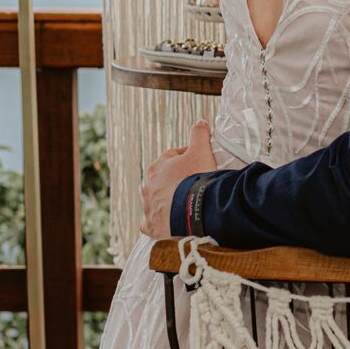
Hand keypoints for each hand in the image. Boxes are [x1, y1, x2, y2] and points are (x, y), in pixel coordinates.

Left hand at [140, 120, 217, 238]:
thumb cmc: (195, 180)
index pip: (170, 157)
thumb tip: (200, 122)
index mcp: (157, 168)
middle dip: (175, 180)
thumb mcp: (200, 151)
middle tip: (193, 183)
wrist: (192, 210)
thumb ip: (199, 135)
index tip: (198, 160)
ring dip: (167, 201)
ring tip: (184, 204)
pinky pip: (150, 224)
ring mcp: (149, 207)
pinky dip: (156, 224)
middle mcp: (148, 187)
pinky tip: (165, 224)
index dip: (186, 157)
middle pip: (162, 180)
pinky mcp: (152, 226)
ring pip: (155, 202)